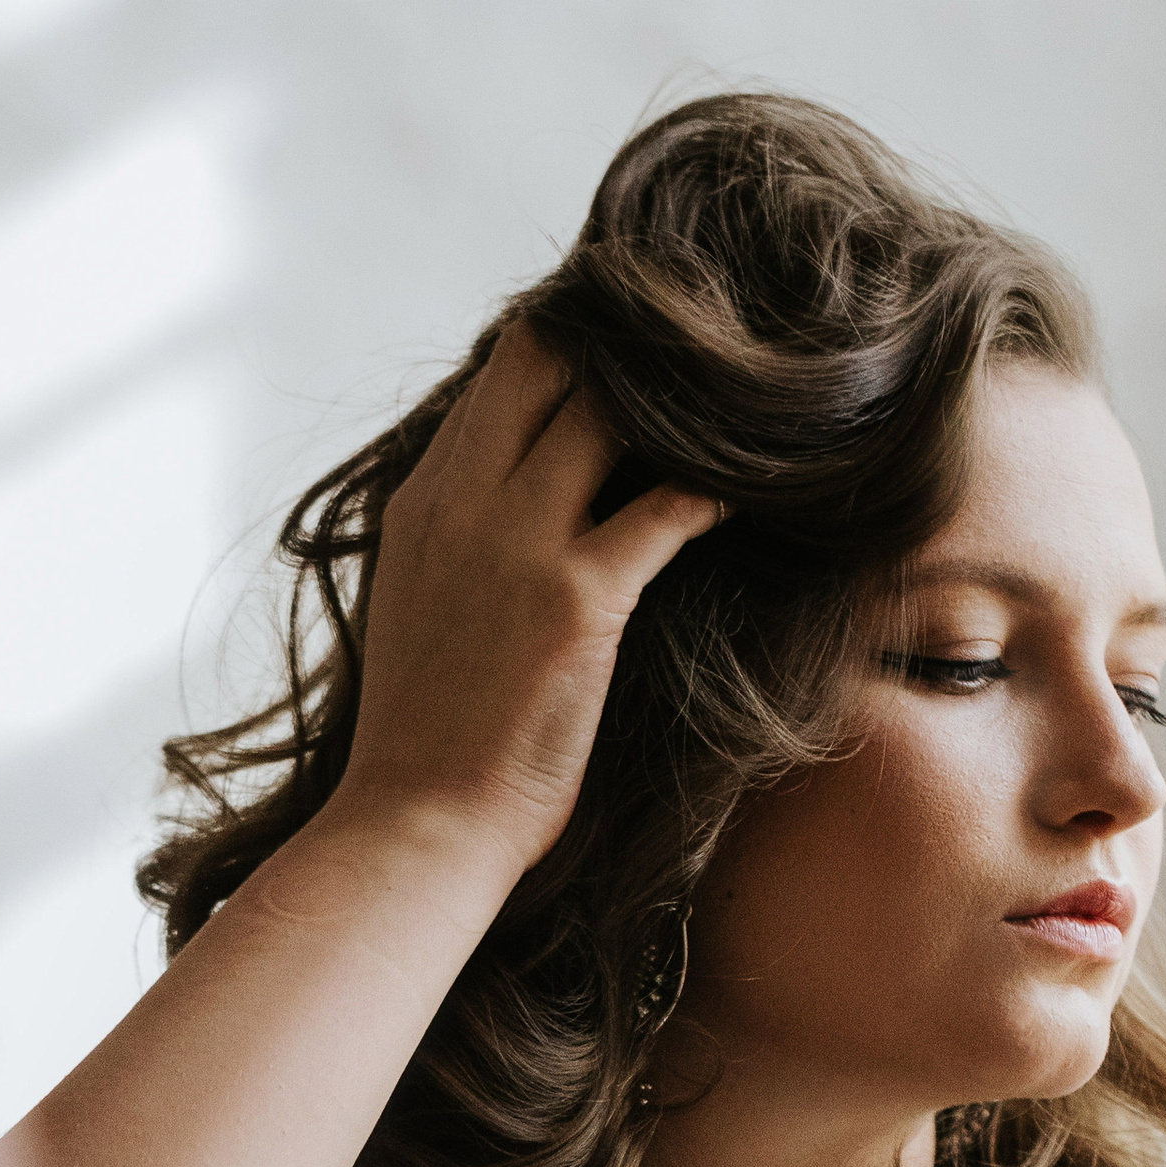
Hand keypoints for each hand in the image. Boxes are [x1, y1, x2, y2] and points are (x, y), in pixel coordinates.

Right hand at [331, 319, 719, 880]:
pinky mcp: (578, 602)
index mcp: (421, 501)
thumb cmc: (428, 739)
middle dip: (618, 342)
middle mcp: (464, 502)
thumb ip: (456, 538)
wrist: (418, 824)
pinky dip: (716, 491)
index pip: (499, 378)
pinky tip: (749, 495)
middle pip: (545, 358)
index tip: (629, 349)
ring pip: (605, 411)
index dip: (568, 348)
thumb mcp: (417, 606)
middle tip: (693, 353)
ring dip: (676, 404)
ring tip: (732, 411)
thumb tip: (509, 505)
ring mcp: (518, 546)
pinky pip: (666, 509)